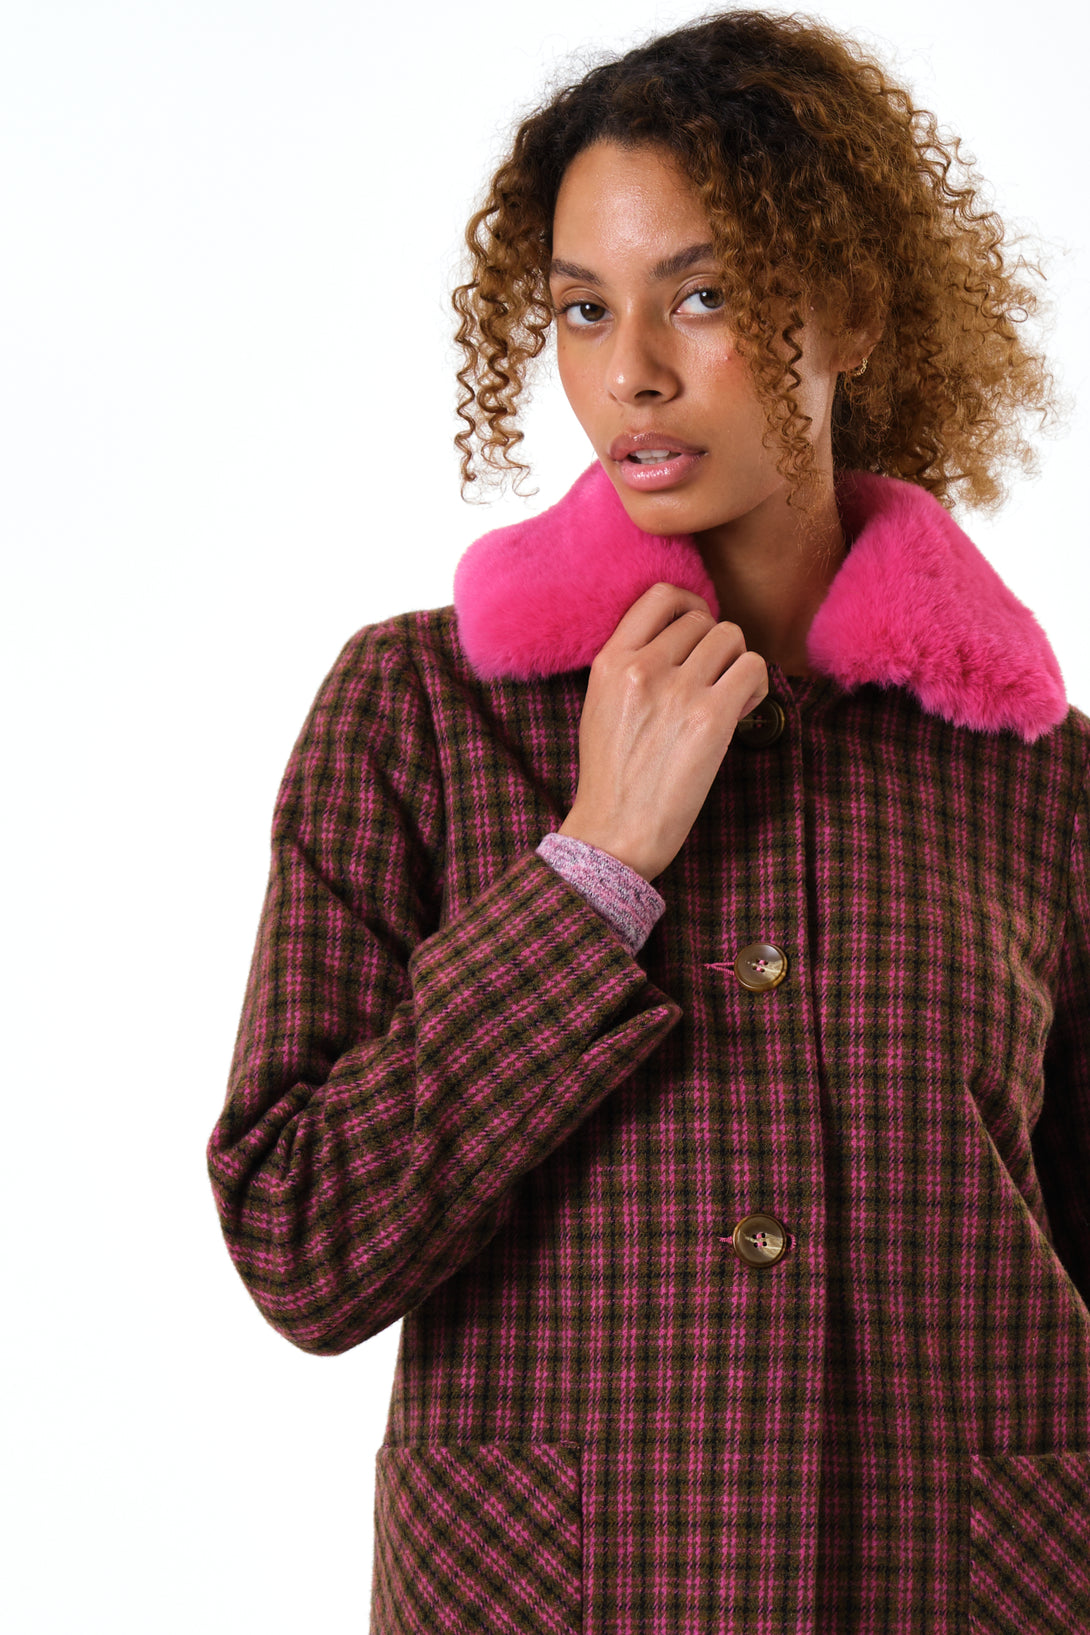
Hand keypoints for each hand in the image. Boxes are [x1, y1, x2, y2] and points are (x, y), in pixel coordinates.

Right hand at [558, 582, 767, 880]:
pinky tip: (741, 711)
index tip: (698, 626)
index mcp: (610, 662)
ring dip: (737, 664)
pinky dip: (756, 686)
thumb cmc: (612, 777)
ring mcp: (678, 691)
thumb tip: (683, 639)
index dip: (690, 604)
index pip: (661, 596)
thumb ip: (631, 665)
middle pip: (704, 620)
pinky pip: (754, 669)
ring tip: (726, 698)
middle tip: (711, 683)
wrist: (615, 833)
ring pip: (732, 638)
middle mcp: (643, 668)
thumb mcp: (601, 705)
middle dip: (715, 648)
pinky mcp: (711, 718)